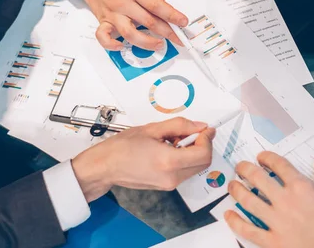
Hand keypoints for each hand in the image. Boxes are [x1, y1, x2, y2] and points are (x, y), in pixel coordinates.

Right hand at [69, 0, 187, 50]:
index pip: (155, 4)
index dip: (171, 15)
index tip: (183, 22)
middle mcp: (122, 3)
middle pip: (147, 21)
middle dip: (167, 32)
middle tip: (179, 38)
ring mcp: (112, 14)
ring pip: (129, 33)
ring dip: (146, 42)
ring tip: (159, 44)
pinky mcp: (103, 21)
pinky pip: (103, 36)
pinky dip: (112, 45)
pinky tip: (122, 46)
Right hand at [71, 118, 214, 201]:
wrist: (105, 166)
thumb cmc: (122, 147)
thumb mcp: (152, 129)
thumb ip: (179, 126)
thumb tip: (199, 126)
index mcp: (169, 162)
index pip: (203, 154)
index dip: (208, 139)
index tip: (205, 128)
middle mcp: (172, 177)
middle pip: (203, 163)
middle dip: (202, 144)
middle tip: (189, 131)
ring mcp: (169, 184)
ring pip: (195, 167)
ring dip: (193, 151)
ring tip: (174, 139)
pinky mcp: (166, 186)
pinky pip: (184, 172)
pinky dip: (184, 158)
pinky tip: (170, 148)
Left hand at [225, 151, 313, 247]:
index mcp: (302, 187)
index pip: (278, 164)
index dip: (267, 157)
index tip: (262, 157)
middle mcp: (286, 201)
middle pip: (256, 177)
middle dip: (245, 168)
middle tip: (241, 167)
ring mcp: (278, 222)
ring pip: (247, 200)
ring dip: (236, 189)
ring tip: (232, 185)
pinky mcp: (274, 242)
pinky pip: (248, 230)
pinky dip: (235, 221)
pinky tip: (229, 215)